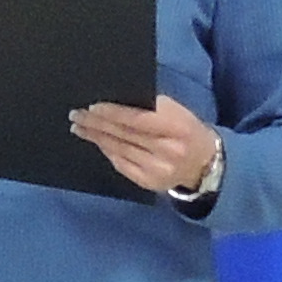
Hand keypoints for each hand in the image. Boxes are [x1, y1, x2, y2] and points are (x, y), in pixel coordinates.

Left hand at [72, 95, 220, 198]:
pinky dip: (107, 151)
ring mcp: (158, 169)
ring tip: (79, 127)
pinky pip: (121, 164)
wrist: (205, 163)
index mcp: (177, 127)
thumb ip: (151, 107)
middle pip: (124, 134)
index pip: (138, 119)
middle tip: (76, 114)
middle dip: (96, 123)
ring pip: (119, 149)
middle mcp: (168, 150)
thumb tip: (116, 99)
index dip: (113, 113)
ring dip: (96, 137)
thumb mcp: (177, 113)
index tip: (92, 106)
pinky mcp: (149, 182)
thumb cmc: (185, 130)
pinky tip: (96, 142)